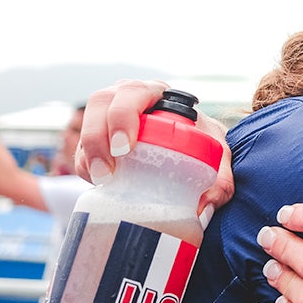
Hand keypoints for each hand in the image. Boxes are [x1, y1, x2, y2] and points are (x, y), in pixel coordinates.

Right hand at [74, 79, 234, 215]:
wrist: (196, 151)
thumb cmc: (206, 145)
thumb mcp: (218, 157)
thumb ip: (220, 182)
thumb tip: (202, 210)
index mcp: (158, 94)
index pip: (133, 92)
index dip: (123, 116)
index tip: (126, 147)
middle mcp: (129, 98)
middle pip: (101, 102)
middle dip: (97, 135)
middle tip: (107, 169)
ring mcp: (110, 116)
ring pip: (88, 124)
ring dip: (88, 153)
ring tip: (101, 180)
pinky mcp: (99, 138)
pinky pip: (81, 147)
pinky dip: (84, 164)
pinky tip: (98, 183)